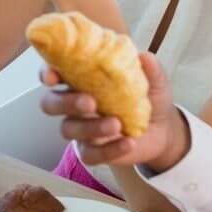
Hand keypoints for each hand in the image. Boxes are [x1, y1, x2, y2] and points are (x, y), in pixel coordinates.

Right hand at [37, 52, 190, 169]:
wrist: (164, 129)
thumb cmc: (148, 96)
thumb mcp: (154, 79)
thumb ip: (149, 68)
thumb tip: (144, 57)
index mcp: (82, 79)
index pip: (54, 73)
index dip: (47, 73)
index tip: (53, 77)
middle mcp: (75, 103)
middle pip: (51, 103)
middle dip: (65, 102)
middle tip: (90, 102)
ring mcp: (81, 128)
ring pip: (68, 129)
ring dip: (91, 127)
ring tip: (117, 125)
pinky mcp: (92, 150)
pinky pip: (90, 154)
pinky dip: (109, 150)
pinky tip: (128, 143)